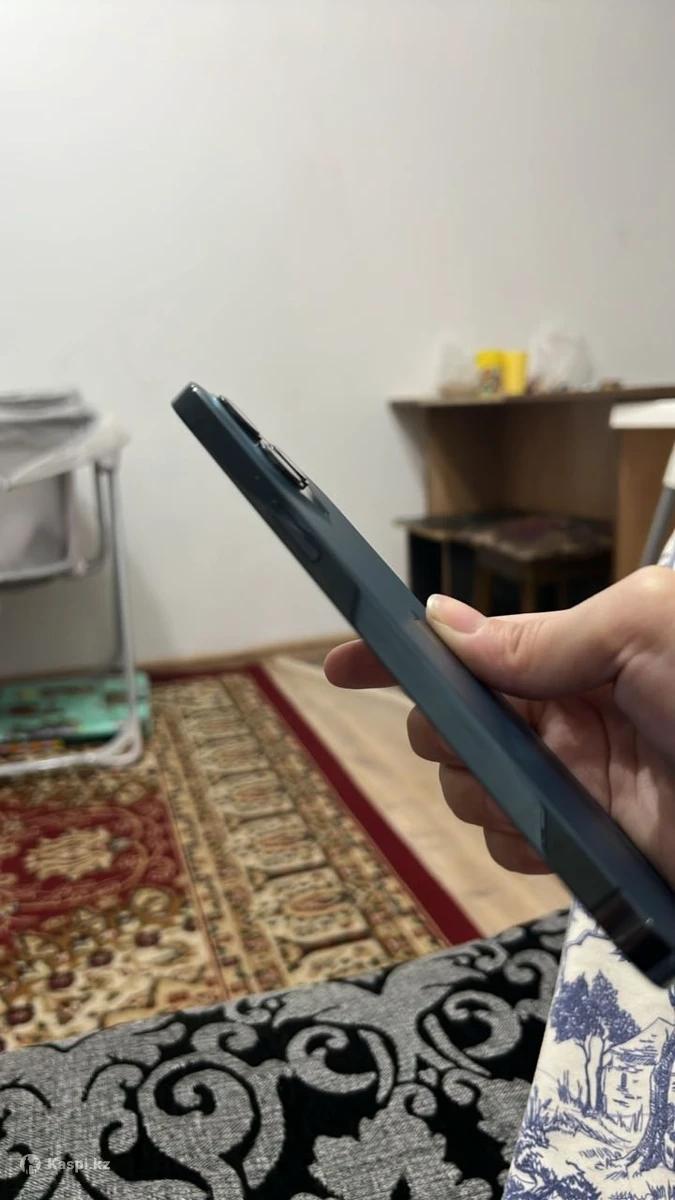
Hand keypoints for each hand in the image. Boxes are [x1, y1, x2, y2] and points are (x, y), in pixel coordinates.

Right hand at [324, 567, 674, 886]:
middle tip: (479, 742)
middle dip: (444, 732)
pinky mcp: (583, 841)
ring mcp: (571, 781)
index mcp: (577, 651)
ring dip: (478, 793)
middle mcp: (565, 712)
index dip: (398, 653)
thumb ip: (541, 636)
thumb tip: (444, 623)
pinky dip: (509, 841)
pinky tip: (543, 836)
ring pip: (470, 786)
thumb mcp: (644, 628)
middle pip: (453, 720)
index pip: (468, 646)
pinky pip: (509, 842)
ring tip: (532, 797)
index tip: (341, 667)